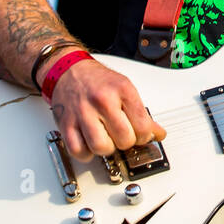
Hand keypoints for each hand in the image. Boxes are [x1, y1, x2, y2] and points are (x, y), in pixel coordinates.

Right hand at [47, 57, 165, 158]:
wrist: (69, 70)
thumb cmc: (98, 81)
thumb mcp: (125, 88)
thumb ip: (141, 112)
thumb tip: (157, 134)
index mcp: (122, 89)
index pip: (143, 126)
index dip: (144, 136)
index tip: (141, 135)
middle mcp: (102, 100)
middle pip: (124, 140)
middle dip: (126, 142)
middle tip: (121, 135)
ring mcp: (83, 112)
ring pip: (101, 147)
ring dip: (106, 148)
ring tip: (106, 139)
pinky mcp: (66, 123)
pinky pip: (78, 151)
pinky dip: (86, 153)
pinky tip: (89, 143)